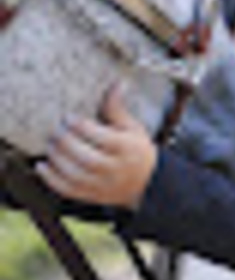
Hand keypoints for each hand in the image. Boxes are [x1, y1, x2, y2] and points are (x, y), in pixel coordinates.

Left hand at [36, 84, 156, 208]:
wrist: (147, 181)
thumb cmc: (138, 150)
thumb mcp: (133, 127)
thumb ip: (117, 109)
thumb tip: (116, 84)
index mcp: (126, 148)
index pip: (100, 137)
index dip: (81, 127)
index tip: (68, 117)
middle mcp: (114, 168)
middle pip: (85, 156)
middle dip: (65, 141)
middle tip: (55, 129)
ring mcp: (102, 184)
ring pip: (74, 174)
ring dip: (57, 158)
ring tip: (50, 143)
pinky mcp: (92, 195)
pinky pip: (68, 190)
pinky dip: (51, 179)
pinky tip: (42, 165)